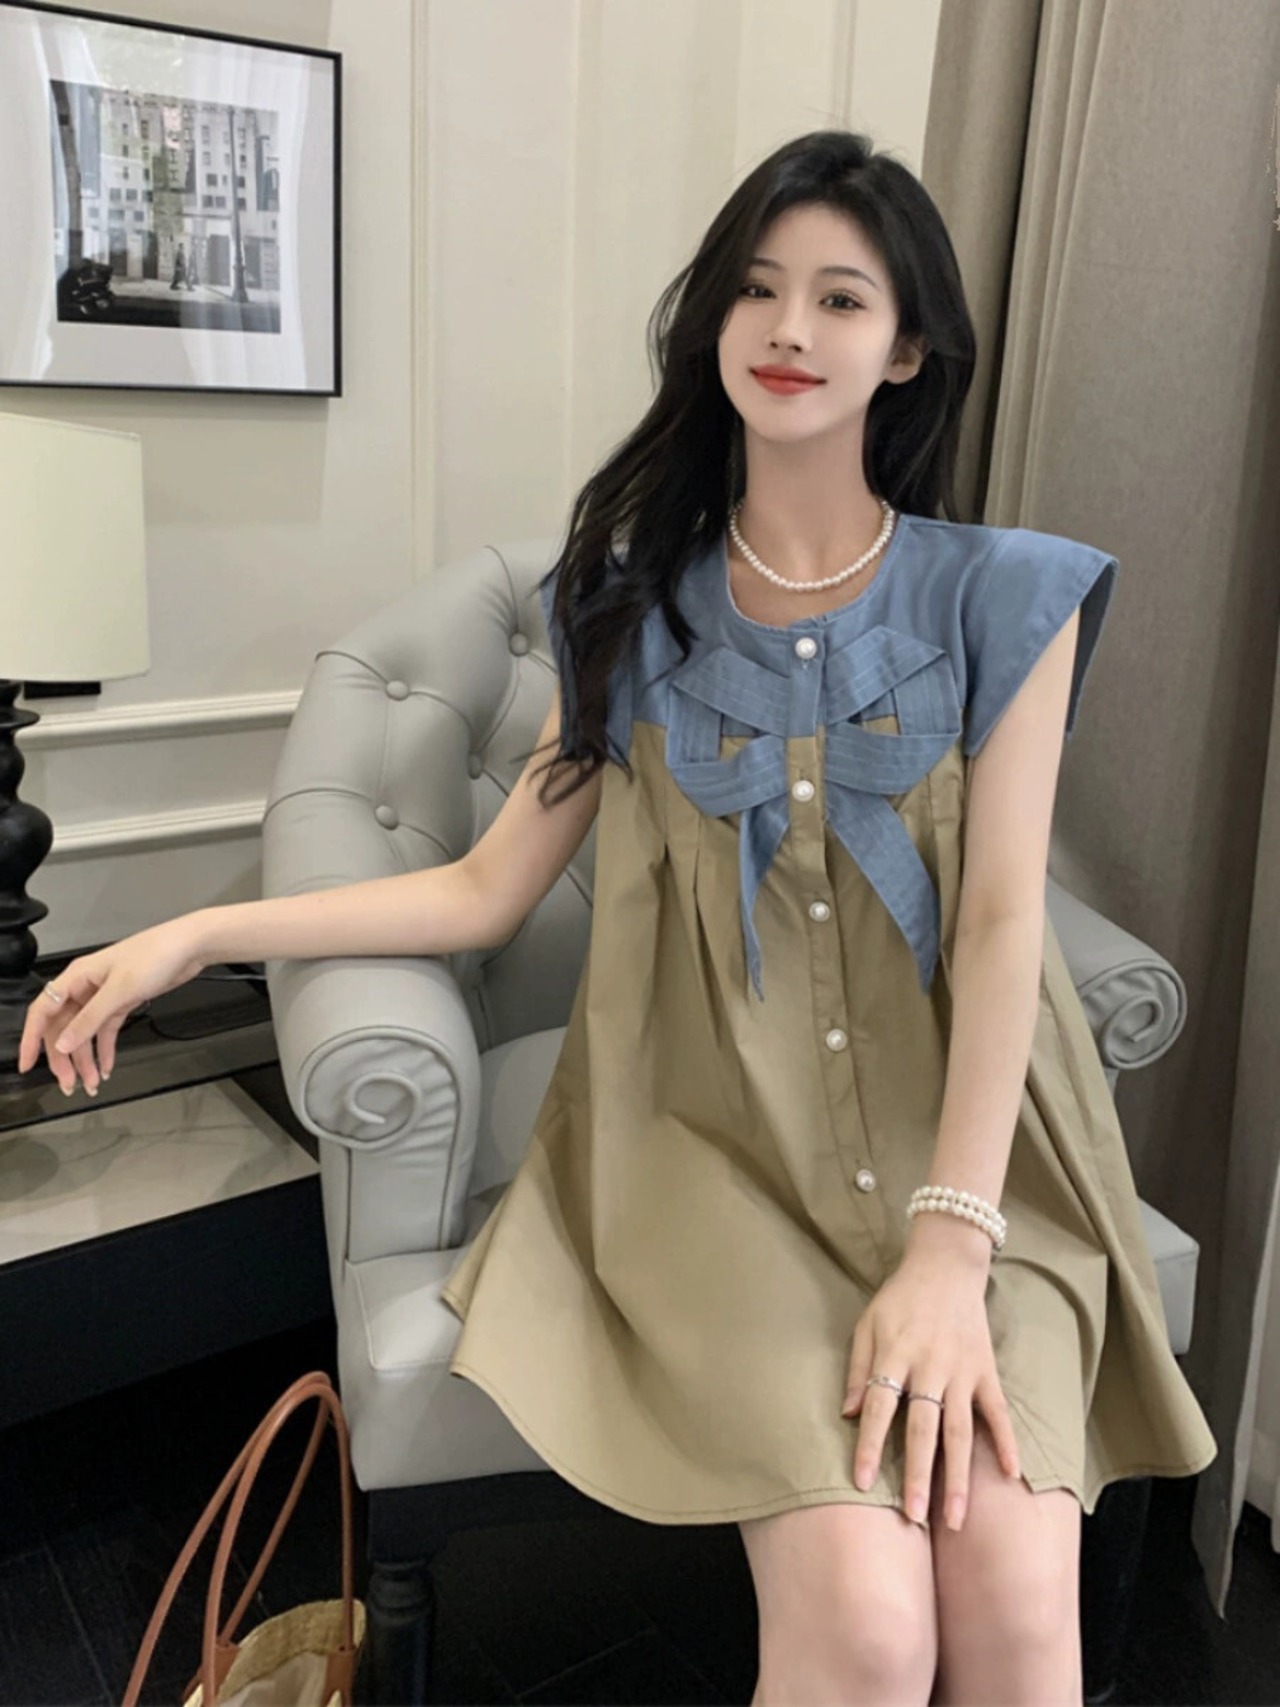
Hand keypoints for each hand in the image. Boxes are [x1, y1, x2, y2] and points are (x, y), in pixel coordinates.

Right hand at [16, 917, 211, 1095]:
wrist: (189, 947)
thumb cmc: (156, 954)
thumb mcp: (119, 990)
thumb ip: (90, 1019)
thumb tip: (63, 1043)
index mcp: (77, 977)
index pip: (43, 1011)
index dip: (32, 1039)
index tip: (28, 1063)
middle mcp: (86, 987)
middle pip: (64, 1027)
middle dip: (64, 1058)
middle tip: (70, 1083)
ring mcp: (104, 996)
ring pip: (85, 1033)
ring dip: (86, 1059)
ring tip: (92, 1083)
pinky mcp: (123, 1002)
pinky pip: (106, 1030)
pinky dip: (105, 1050)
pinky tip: (107, 1067)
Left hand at [840, 1228, 1020, 1531]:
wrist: (946, 1265)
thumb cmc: (899, 1298)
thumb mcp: (867, 1323)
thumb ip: (858, 1368)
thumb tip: (847, 1414)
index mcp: (895, 1354)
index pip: (879, 1406)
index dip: (869, 1444)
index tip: (861, 1483)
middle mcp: (930, 1367)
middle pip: (923, 1429)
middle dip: (918, 1476)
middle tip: (914, 1519)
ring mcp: (962, 1371)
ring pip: (960, 1431)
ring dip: (958, 1477)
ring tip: (955, 1520)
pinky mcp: (986, 1370)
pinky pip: (998, 1412)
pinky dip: (1006, 1443)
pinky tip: (1011, 1475)